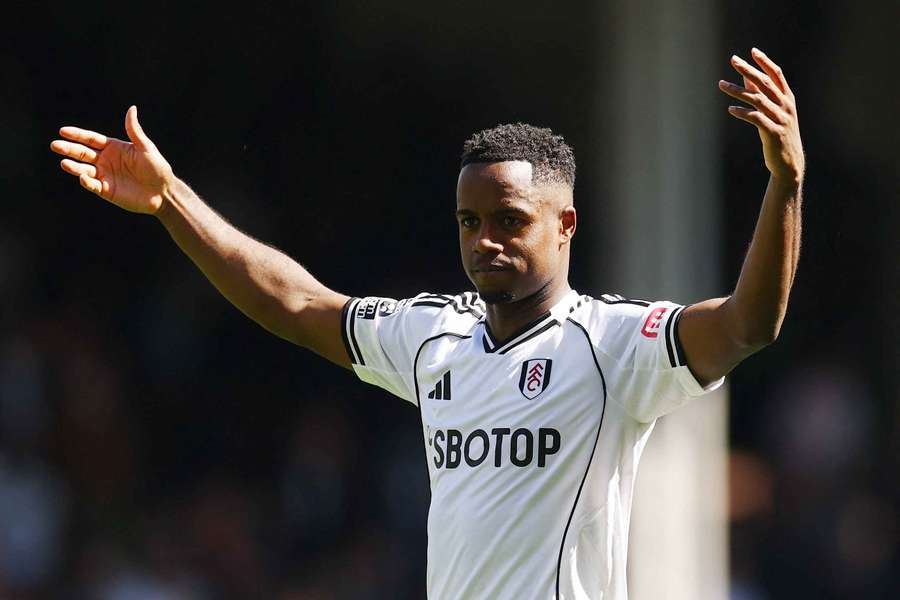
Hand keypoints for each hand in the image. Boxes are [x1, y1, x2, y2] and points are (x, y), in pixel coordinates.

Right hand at [51, 106, 173, 213]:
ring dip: (73, 166)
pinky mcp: (107, 190)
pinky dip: (86, 182)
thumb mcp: (146, 147)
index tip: (63, 131)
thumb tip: (132, 108)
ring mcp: (105, 175)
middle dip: (69, 149)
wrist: (164, 192)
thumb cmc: (157, 168)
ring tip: (64, 162)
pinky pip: (93, 185)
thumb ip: (134, 131)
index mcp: (114, 148)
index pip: (91, 140)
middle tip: (55, 145)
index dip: (77, 135)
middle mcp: (106, 161)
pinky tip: (82, 177)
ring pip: (84, 169)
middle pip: (83, 153)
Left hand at [719, 48, 803, 185]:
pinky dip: (742, 112)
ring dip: (738, 90)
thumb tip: (747, 77)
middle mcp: (785, 106)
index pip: (776, 75)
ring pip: (758, 99)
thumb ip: (761, 95)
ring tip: (721, 84)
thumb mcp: (772, 112)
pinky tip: (731, 109)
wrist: (789, 162)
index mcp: (787, 99)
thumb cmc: (778, 134)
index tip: (753, 51)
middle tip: (733, 60)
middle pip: (765, 83)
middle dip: (748, 70)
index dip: (765, 62)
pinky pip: (756, 118)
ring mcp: (780, 119)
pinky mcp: (773, 132)